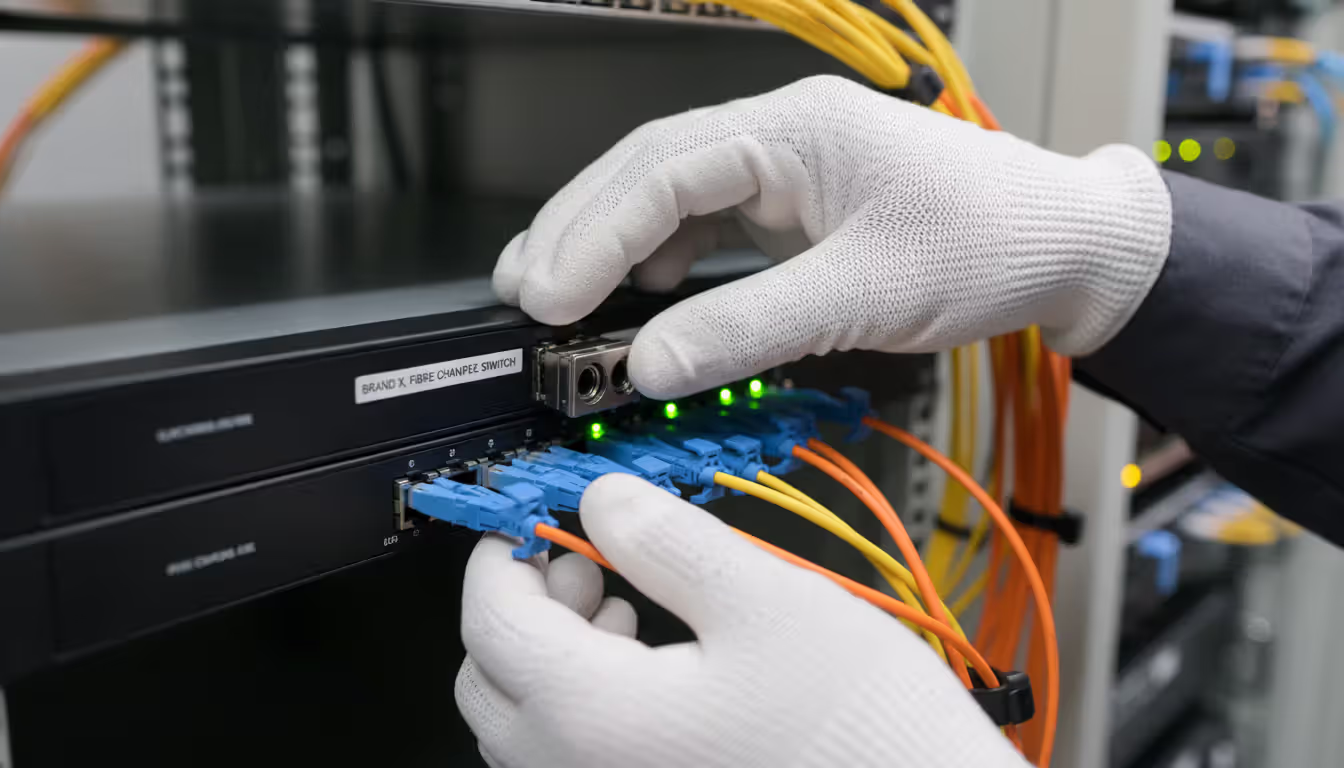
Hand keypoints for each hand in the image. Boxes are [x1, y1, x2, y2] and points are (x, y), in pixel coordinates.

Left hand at [455, 474, 1026, 767]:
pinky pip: (572, 758)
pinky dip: (584, 704)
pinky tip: (652, 671)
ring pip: (525, 726)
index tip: (533, 519)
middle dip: (524, 605)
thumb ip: (667, 542)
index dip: (501, 554)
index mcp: (597, 713)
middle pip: (489, 679)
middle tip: (586, 558)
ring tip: (622, 609)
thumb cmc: (857, 729)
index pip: (491, 621)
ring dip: (551, 655)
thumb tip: (603, 500)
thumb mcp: (765, 600)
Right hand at [493, 75, 1170, 398]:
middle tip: (523, 297)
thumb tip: (651, 365)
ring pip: (665, 200)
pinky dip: (657, 265)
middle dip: (577, 232)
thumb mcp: (865, 293)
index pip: (662, 169)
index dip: (593, 232)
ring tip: (555, 300)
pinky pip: (703, 229)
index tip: (546, 295)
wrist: (1065, 245)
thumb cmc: (990, 243)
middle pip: (645, 172)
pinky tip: (635, 300)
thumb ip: (750, 328)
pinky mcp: (791, 210)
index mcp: (793, 130)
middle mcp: (777, 139)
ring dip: (608, 248)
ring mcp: (781, 172)